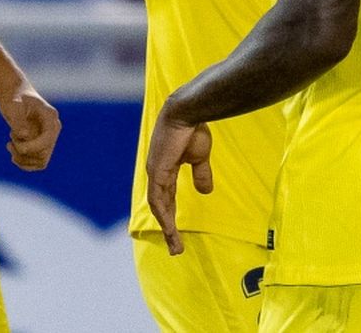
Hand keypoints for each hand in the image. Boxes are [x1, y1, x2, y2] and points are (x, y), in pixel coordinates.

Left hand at [0, 87, 61, 170]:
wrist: (13, 95)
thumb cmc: (13, 97)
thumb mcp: (13, 105)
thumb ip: (18, 119)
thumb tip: (25, 136)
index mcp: (50, 117)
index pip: (47, 139)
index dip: (32, 146)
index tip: (16, 145)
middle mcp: (52, 129)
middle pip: (44, 153)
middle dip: (25, 152)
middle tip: (10, 143)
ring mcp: (47, 138)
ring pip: (41, 161)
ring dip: (23, 159)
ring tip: (10, 146)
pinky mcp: (40, 144)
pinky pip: (37, 162)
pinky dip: (24, 163)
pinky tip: (12, 154)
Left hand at [145, 108, 212, 255]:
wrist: (188, 112)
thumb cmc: (194, 130)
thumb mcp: (199, 157)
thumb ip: (200, 174)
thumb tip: (205, 191)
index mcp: (165, 169)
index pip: (167, 198)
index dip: (171, 215)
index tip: (177, 233)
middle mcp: (156, 173)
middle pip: (161, 206)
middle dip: (169, 228)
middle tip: (176, 248)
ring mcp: (155, 172)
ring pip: (158, 207)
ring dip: (167, 228)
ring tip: (176, 246)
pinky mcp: (157, 171)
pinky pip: (158, 199)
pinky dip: (164, 215)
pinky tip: (170, 228)